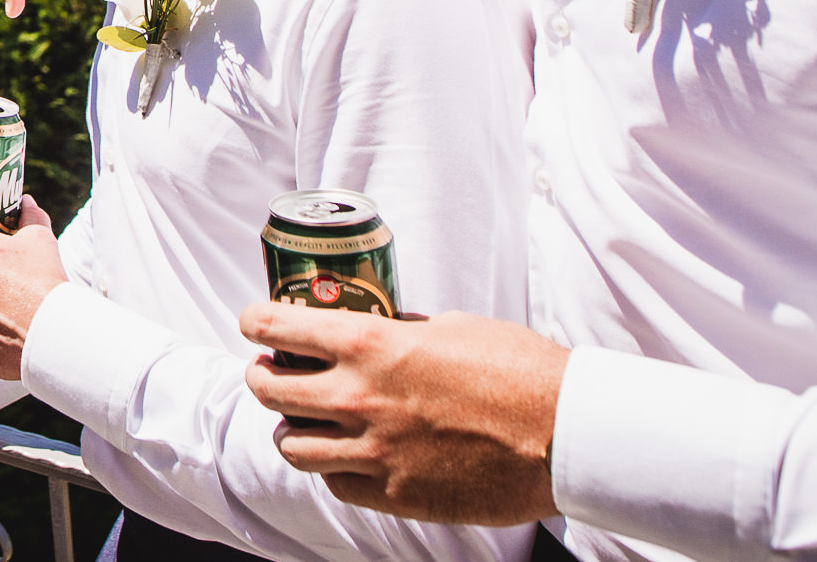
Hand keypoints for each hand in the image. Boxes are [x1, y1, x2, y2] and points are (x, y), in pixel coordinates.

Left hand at [238, 303, 567, 524]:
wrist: (562, 432)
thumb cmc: (517, 368)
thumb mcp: (451, 325)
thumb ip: (401, 330)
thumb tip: (380, 326)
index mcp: (369, 342)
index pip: (275, 328)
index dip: (254, 322)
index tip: (253, 322)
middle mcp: (358, 397)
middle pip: (268, 390)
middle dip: (262, 376)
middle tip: (272, 370)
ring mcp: (373, 451)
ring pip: (291, 445)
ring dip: (290, 427)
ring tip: (304, 419)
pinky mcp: (395, 494)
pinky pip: (335, 483)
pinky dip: (331, 467)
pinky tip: (345, 454)